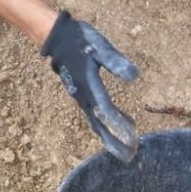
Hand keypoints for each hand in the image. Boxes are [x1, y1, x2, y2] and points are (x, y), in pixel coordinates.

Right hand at [40, 11, 139, 161]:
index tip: (133, 141)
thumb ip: (115, 61)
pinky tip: (118, 121)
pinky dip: (106, 122)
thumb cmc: (79, 39)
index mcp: (88, 86)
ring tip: (126, 147)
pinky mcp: (81, 91)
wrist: (55, 36)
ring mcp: (81, 94)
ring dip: (111, 134)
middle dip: (114, 141)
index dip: (120, 127)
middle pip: (99, 124)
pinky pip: (94, 112)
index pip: (106, 112)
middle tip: (130, 156)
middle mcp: (83, 95)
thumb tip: (134, 76)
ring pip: (96, 120)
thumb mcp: (100, 46)